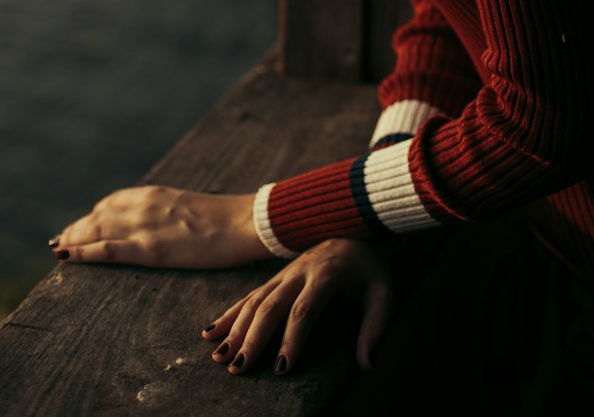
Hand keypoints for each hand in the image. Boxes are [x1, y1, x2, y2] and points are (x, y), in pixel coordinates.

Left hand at [49, 185, 271, 267]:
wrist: (244, 223)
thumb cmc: (225, 218)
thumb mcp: (190, 207)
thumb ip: (170, 211)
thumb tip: (165, 221)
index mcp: (156, 193)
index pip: (112, 202)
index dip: (93, 214)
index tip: (82, 225)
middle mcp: (145, 205)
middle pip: (98, 216)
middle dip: (77, 228)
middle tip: (61, 240)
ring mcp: (146, 226)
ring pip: (96, 230)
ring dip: (73, 239)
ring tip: (58, 248)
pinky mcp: (150, 249)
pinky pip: (107, 250)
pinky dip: (82, 252)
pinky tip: (65, 256)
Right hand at [202, 238, 393, 374]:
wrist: (358, 225)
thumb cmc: (370, 267)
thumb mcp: (384, 292)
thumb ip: (376, 327)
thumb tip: (368, 366)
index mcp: (326, 275)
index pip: (305, 309)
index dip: (292, 338)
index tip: (282, 368)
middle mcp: (300, 272)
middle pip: (272, 305)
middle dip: (252, 337)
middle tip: (238, 368)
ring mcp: (285, 272)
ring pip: (255, 300)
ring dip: (234, 328)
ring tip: (219, 356)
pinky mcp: (276, 276)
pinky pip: (249, 294)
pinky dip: (229, 313)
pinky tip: (210, 332)